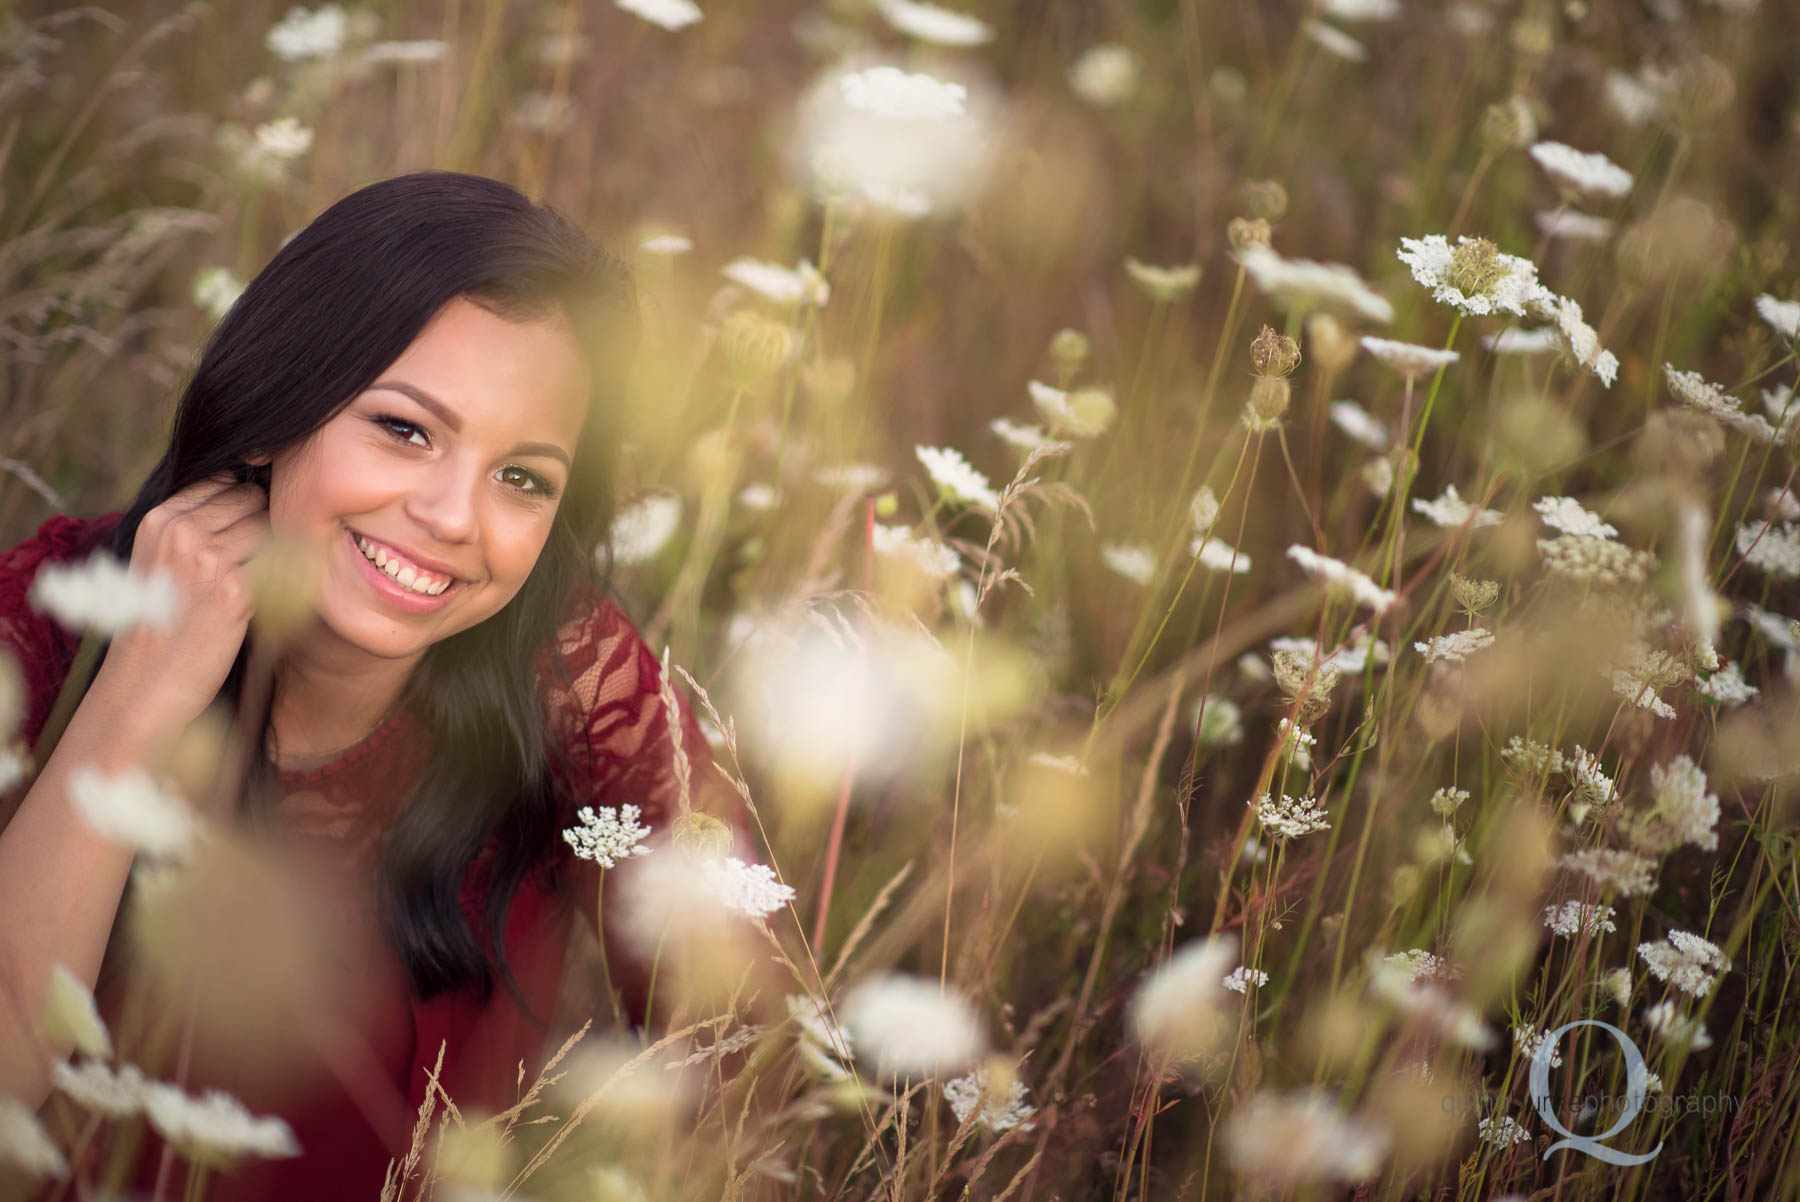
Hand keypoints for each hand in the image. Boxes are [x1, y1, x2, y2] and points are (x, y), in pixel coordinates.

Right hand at [91, 474, 270, 732]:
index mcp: (160, 519)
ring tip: (258, 584)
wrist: (149, 682)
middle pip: (252, 500)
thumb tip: (249, 493)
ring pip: (271, 529)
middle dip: (262, 526)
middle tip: (253, 563)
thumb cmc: (161, 622)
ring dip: (276, 553)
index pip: (223, 482)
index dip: (243, 504)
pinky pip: (282, 564)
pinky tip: (268, 601)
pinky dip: (284, 578)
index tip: (243, 534)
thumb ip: (194, 524)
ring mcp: (209, 559)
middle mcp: (182, 532)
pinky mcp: (237, 591)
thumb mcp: (159, 560)